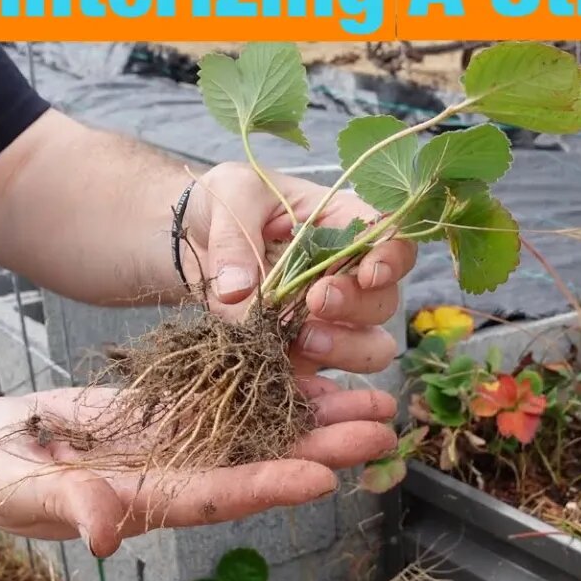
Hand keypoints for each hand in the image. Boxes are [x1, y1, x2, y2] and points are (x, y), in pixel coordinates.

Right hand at [0, 379, 396, 557]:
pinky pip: (232, 394)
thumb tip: (108, 531)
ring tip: (375, 398)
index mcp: (151, 500)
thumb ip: (74, 508)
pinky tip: (315, 366)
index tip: (327, 476)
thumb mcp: (30, 495)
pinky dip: (274, 382)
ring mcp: (178, 439)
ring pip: (260, 425)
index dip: (272, 484)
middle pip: (263, 460)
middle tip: (385, 428)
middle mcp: (179, 472)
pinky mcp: (168, 407)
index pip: (222, 494)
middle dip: (324, 445)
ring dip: (315, 412)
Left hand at [180, 163, 416, 375]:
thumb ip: (236, 238)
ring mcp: (326, 319)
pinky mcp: (300, 353)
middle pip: (384, 299)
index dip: (392, 260)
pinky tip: (287, 373)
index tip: (367, 274)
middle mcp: (345, 275)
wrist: (188, 242)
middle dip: (358, 305)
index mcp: (342, 225)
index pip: (392, 241)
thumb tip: (237, 293)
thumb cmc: (222, 203)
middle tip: (316, 300)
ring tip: (303, 339)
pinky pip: (325, 379)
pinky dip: (316, 385)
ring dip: (346, 347)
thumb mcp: (229, 196)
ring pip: (369, 345)